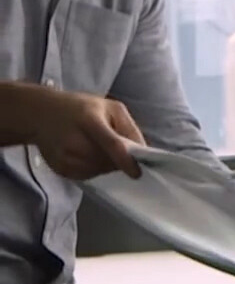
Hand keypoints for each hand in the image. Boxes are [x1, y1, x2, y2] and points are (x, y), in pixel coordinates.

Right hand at [29, 88, 145, 179]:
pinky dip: (93, 169)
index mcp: (89, 120)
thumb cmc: (82, 108)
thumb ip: (129, 128)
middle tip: (117, 150)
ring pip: (98, 171)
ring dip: (106, 165)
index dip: (126, 161)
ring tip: (98, 149)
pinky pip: (87, 176)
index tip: (137, 173)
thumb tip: (144, 152)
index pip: (112, 145)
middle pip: (106, 161)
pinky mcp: (59, 168)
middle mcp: (75, 141)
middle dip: (118, 161)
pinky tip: (86, 154)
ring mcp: (64, 157)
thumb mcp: (111, 108)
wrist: (41, 114)